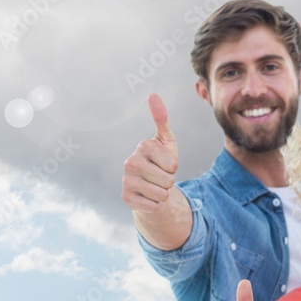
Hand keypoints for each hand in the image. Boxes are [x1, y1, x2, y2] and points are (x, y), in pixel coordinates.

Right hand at [121, 94, 179, 212]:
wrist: (150, 186)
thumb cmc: (161, 161)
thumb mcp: (167, 141)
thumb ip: (162, 119)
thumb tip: (153, 95)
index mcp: (143, 146)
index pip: (173, 163)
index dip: (174, 166)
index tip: (165, 163)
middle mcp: (130, 162)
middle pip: (168, 179)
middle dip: (169, 181)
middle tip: (160, 176)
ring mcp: (126, 180)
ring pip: (162, 194)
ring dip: (163, 193)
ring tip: (155, 186)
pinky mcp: (126, 198)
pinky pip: (154, 206)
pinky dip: (156, 204)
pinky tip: (148, 197)